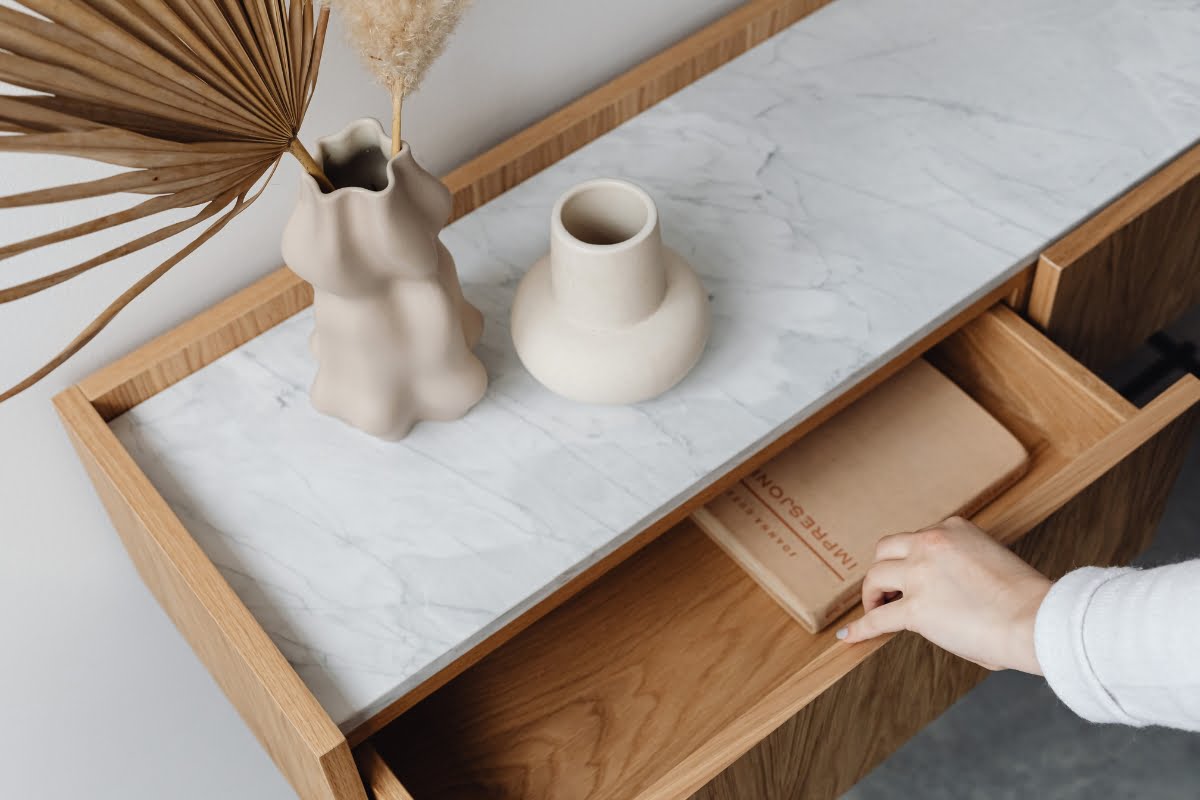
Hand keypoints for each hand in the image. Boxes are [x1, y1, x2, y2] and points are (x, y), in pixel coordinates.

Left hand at [837, 516, 1050, 673]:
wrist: (1037, 619)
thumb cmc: (1027, 601)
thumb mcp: (992, 561)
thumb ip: (963, 567)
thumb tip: (948, 594)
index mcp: (954, 529)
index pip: (918, 538)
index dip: (912, 559)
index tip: (912, 574)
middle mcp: (931, 543)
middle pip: (886, 550)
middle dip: (884, 570)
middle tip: (886, 590)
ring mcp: (920, 574)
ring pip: (875, 577)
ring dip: (872, 594)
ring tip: (875, 608)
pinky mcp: (915, 609)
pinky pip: (877, 618)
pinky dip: (861, 628)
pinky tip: (849, 636)